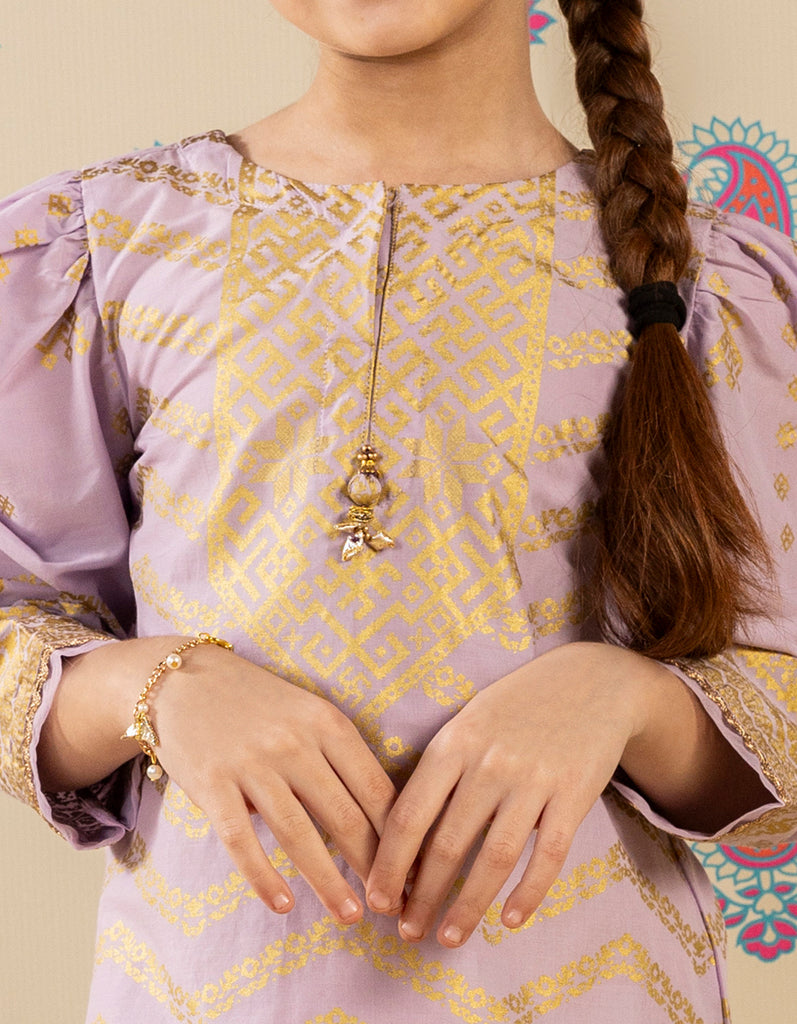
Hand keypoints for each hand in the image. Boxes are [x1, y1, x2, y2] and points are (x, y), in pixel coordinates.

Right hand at [148, 643, 397, 924]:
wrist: (184, 679)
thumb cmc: (258, 704)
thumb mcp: (309, 714)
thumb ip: (339, 757)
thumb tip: (382, 820)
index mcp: (328, 723)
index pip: (376, 789)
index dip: (400, 835)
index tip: (413, 869)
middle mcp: (294, 743)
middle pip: (345, 816)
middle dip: (373, 867)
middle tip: (391, 905)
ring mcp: (252, 763)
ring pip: (299, 834)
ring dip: (328, 882)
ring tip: (350, 915)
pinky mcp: (212, 782)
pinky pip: (241, 840)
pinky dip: (263, 877)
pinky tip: (282, 904)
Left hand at [365, 642, 666, 945]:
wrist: (591, 681)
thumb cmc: (516, 707)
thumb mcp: (467, 724)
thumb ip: (439, 773)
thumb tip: (404, 840)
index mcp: (453, 744)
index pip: (409, 815)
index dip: (389, 864)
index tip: (376, 899)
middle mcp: (489, 762)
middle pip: (447, 845)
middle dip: (422, 896)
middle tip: (407, 932)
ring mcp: (534, 779)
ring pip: (495, 858)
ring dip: (468, 906)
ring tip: (449, 938)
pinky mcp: (574, 794)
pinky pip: (548, 855)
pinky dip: (529, 893)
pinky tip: (511, 920)